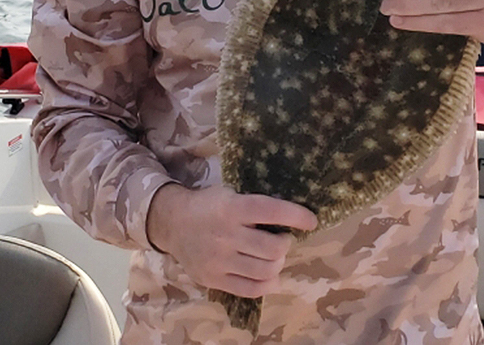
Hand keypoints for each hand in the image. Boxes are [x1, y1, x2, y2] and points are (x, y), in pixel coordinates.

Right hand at [145, 183, 317, 296]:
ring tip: (273, 256)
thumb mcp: (230, 194)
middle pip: (274, 249)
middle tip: (282, 239)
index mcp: (232, 208)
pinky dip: (268, 283)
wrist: (172, 223)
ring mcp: (219, 260)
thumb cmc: (208, 205)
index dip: (296, 216)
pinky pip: (251, 289)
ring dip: (278, 263)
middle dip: (285, 243)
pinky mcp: (213, 279)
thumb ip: (255, 206)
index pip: (272, 211)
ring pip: (266, 271)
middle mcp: (226, 235)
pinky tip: (269, 275)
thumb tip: (292, 216)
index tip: (311, 221)